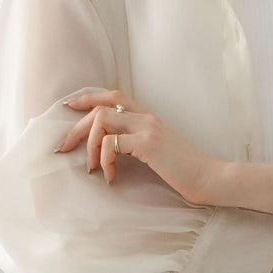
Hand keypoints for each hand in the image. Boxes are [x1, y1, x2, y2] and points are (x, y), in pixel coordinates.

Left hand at [56, 90, 221, 204]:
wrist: (210, 177)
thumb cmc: (184, 170)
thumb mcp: (158, 151)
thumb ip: (137, 143)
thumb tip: (110, 149)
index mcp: (148, 117)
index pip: (113, 95)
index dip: (87, 97)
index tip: (68, 106)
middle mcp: (146, 117)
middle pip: (100, 108)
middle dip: (76, 128)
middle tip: (63, 148)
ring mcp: (147, 128)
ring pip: (102, 120)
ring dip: (88, 144)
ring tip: (92, 168)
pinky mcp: (148, 144)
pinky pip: (111, 144)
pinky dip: (104, 160)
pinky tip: (111, 176)